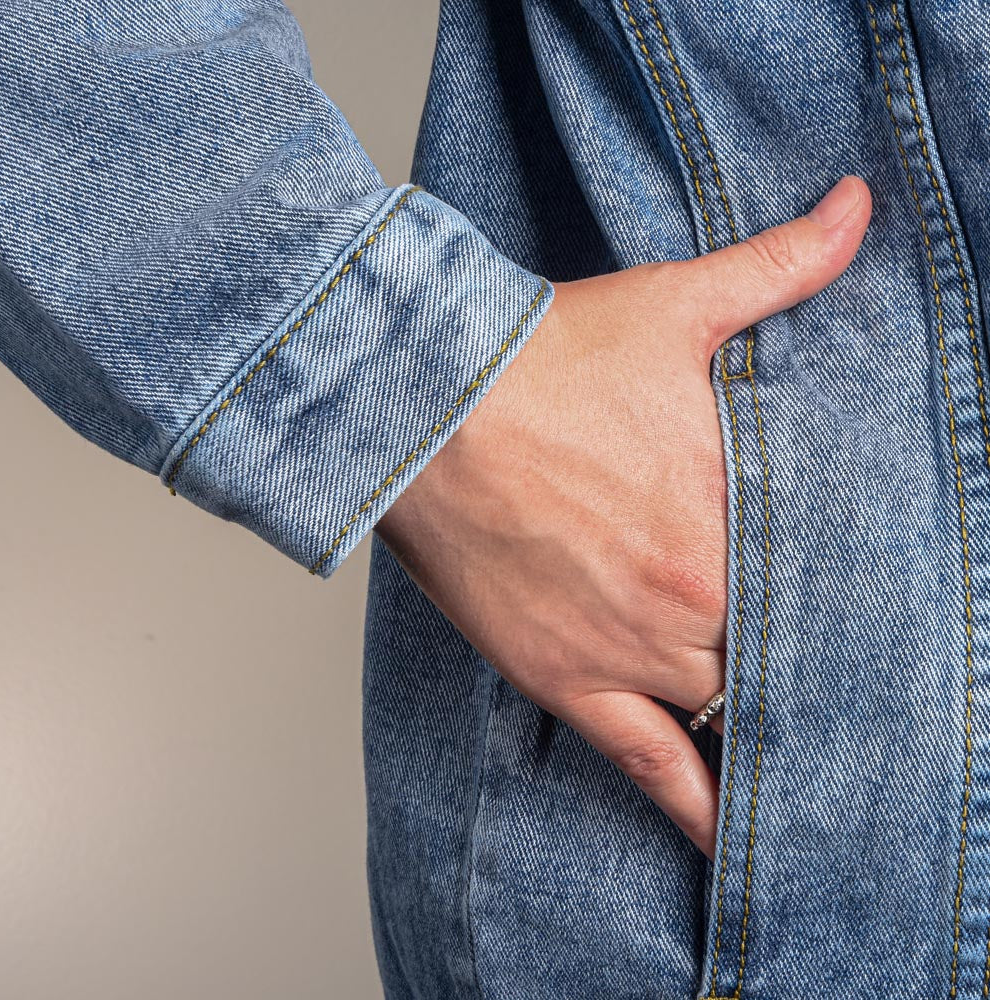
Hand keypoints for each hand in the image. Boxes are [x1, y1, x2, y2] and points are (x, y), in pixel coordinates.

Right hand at [375, 175, 870, 857]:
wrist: (425, 401)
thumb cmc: (543, 354)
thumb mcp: (677, 302)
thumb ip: (784, 263)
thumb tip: (860, 205)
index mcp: (731, 512)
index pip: (825, 583)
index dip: (854, 603)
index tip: (882, 620)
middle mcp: (692, 596)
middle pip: (780, 655)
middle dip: (808, 661)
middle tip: (850, 685)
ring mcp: (631, 648)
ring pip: (728, 715)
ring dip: (764, 726)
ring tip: (806, 756)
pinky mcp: (568, 679)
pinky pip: (650, 768)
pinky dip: (696, 810)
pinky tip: (731, 845)